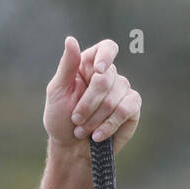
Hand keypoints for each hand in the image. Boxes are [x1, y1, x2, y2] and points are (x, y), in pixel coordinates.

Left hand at [43, 35, 141, 153]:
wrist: (71, 148)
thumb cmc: (60, 120)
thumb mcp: (57, 93)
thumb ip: (66, 66)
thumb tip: (70, 39)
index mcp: (89, 66)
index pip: (107, 48)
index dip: (106, 56)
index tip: (99, 71)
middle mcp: (109, 75)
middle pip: (106, 78)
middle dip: (88, 103)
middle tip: (75, 119)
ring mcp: (122, 91)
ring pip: (115, 97)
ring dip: (94, 118)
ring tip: (83, 130)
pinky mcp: (132, 108)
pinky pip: (126, 109)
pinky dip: (109, 124)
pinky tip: (98, 135)